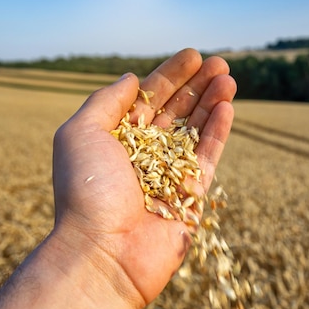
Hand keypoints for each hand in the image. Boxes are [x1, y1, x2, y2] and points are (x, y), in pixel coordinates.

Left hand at [51, 48, 235, 308]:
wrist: (103, 253)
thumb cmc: (85, 191)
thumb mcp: (80, 133)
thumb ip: (106, 101)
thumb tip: (132, 78)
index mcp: (115, 140)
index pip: (148, 99)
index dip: (170, 76)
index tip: (193, 55)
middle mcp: (143, 155)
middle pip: (176, 112)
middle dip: (197, 86)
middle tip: (220, 62)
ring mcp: (168, 175)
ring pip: (196, 131)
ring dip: (212, 103)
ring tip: (229, 78)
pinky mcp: (191, 196)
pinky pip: (208, 158)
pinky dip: (218, 133)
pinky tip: (228, 107)